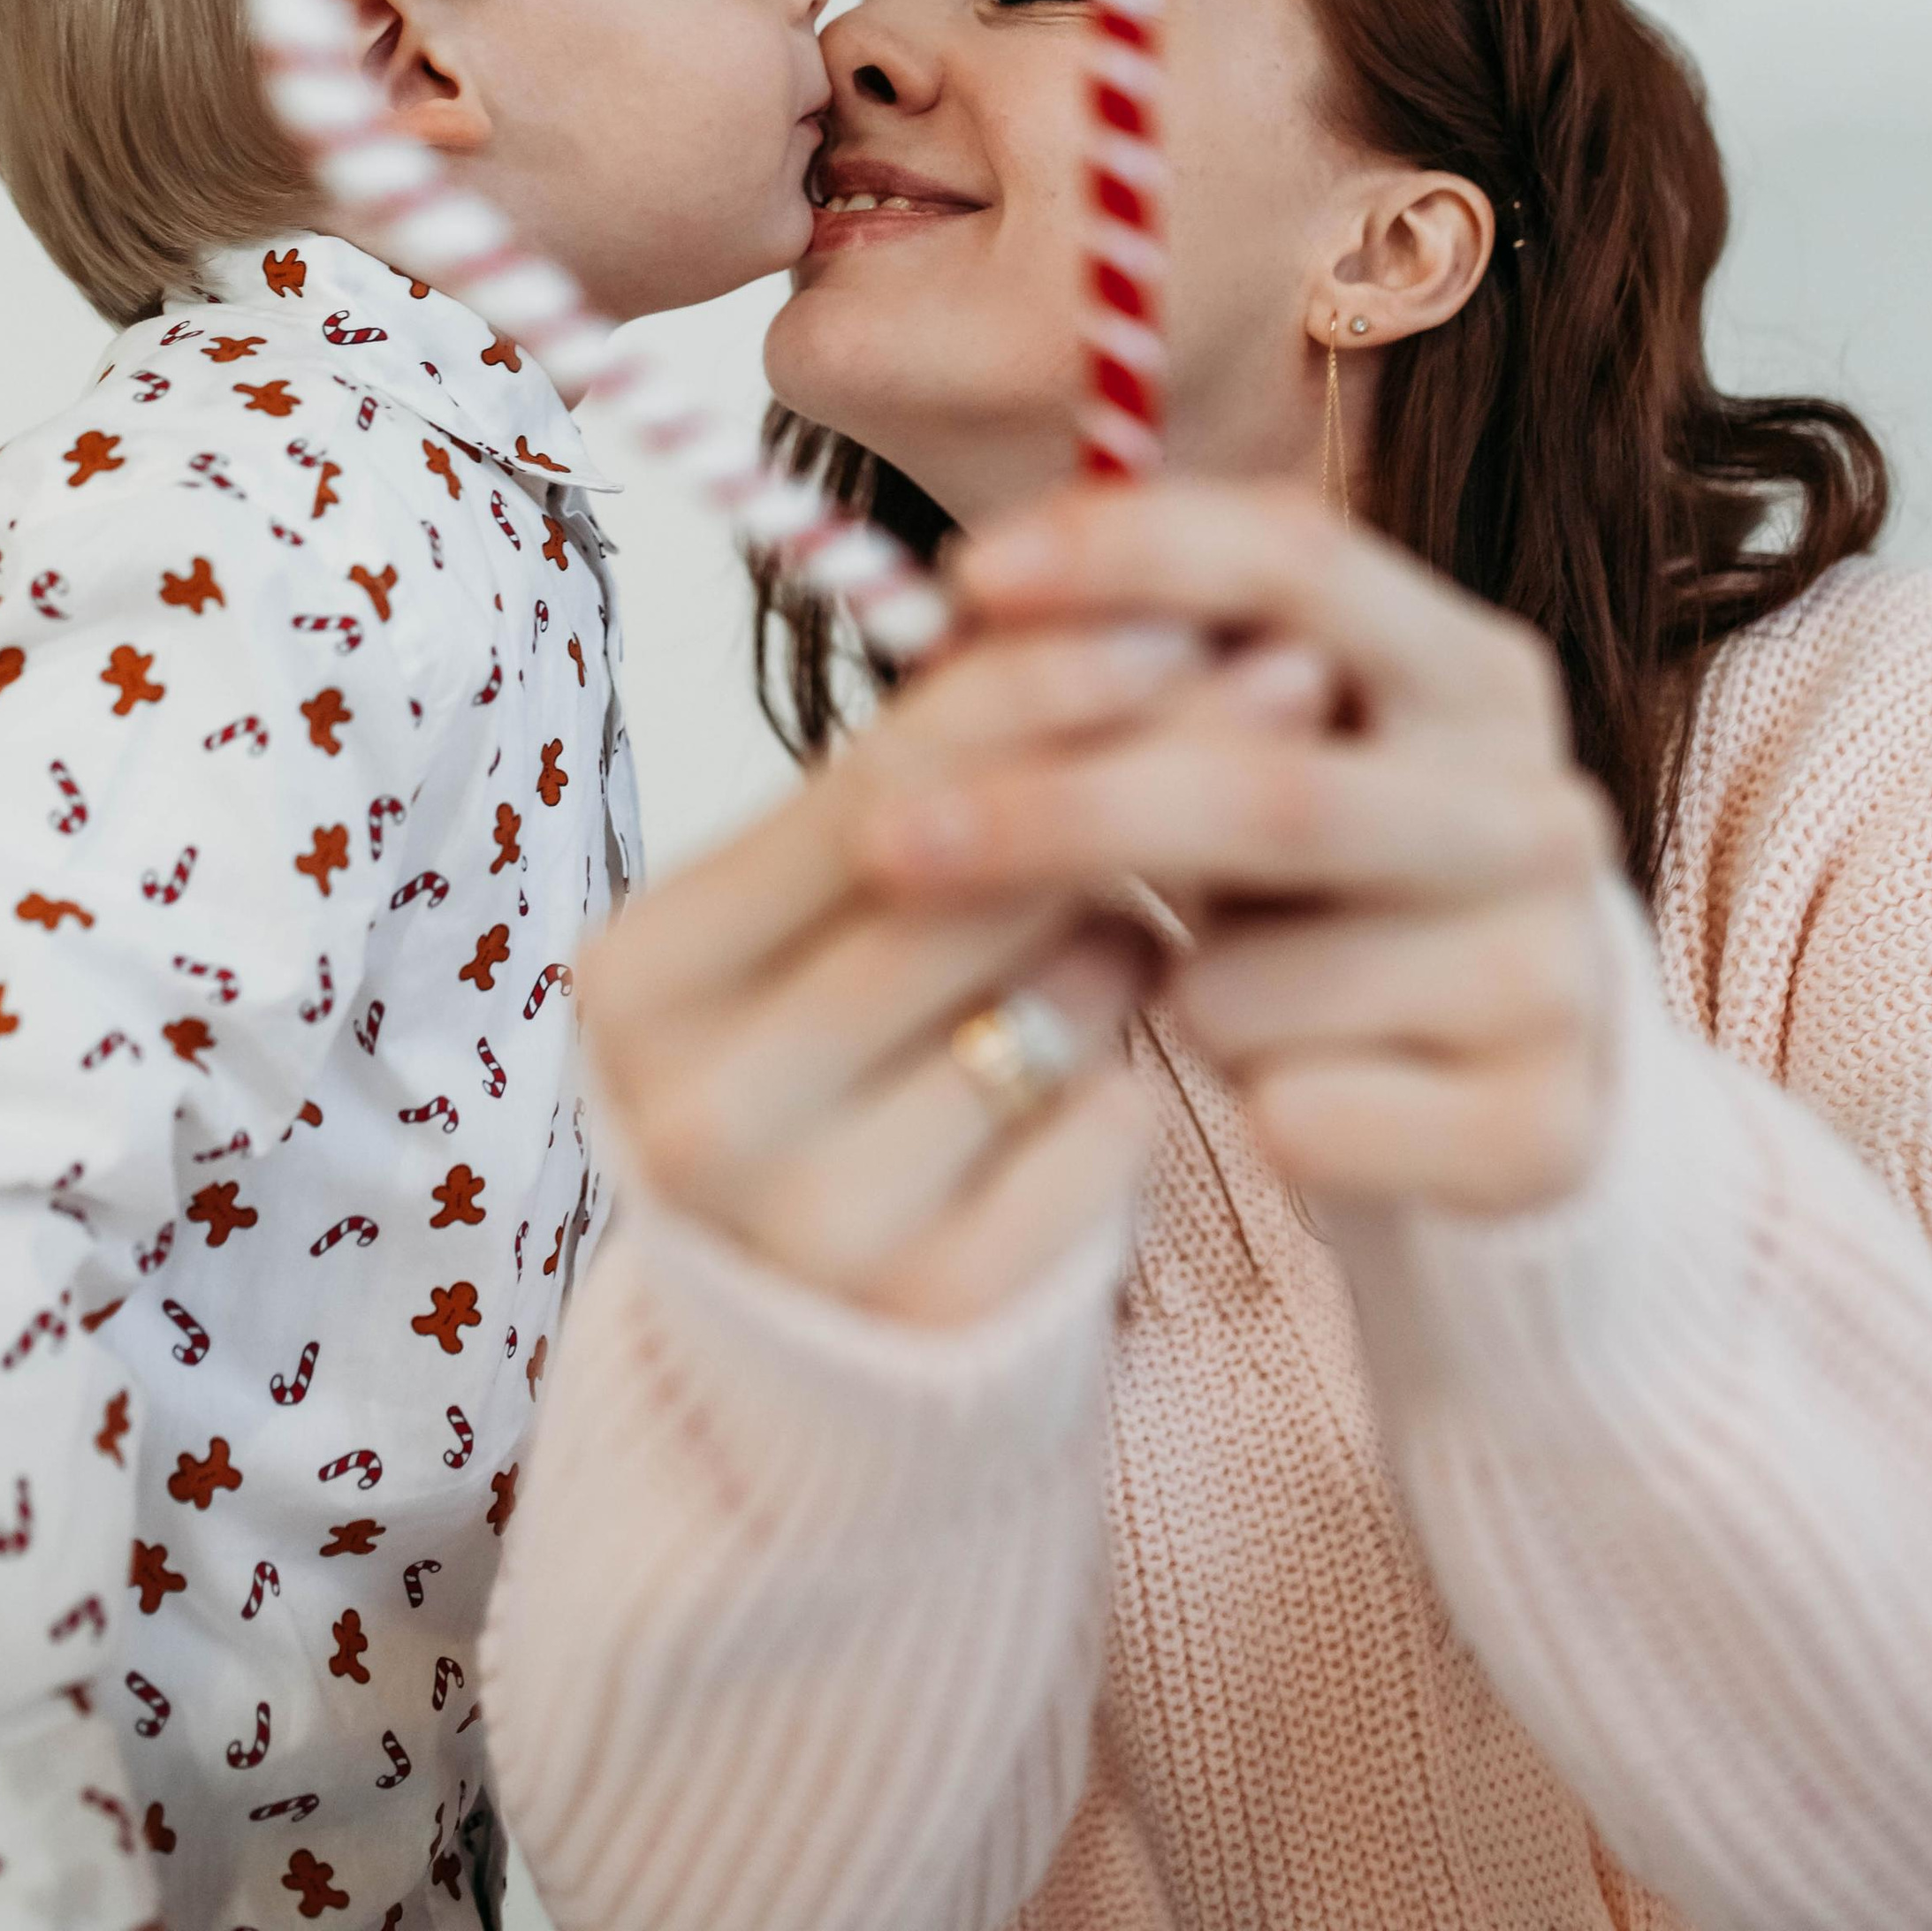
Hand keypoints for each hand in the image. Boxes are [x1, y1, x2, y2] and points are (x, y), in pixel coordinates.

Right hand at [579, 619, 1210, 1325]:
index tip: (1177, 613)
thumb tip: (1123, 603)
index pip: (865, 790)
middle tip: (1287, 683)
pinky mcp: (928, 1318)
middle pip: (963, 891)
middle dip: (1140, 768)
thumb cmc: (845, 1056)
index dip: (1030, 690)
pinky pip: (1100, 1135)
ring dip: (1135, 936)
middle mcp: (696, 1110)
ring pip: (1047, 1009)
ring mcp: (806, 1232)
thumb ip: (930, 778)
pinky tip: (1130, 1061)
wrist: (821, 1329)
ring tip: (1159, 910)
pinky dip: (1134, 1078)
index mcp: (644, 975)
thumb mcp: (838, 911)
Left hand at [854, 483, 1618, 1217]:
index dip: (1129, 553)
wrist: (1487, 1112)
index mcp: (1475, 669)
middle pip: (1273, 784)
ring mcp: (1562, 971)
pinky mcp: (1547, 1130)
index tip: (963, 579)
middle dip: (1061, 808)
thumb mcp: (1257, 767)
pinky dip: (1239, 1114)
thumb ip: (1159, 686)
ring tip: (1185, 997)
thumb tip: (965, 618)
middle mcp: (1545, 802)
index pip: (1302, 556)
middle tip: (891, 840)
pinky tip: (1267, 1101)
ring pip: (1268, 979)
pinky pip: (1308, 1121)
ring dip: (1169, 996)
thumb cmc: (1321, 906)